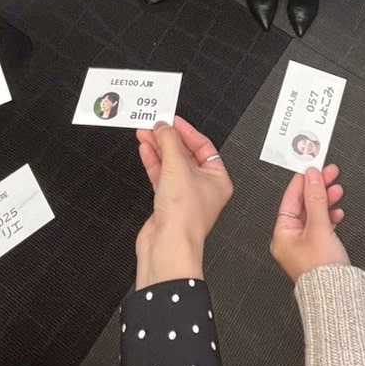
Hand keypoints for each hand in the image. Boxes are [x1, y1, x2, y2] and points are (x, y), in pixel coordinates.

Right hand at [134, 118, 233, 287]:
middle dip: (169, 139)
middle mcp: (203, 187)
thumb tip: (164, 127)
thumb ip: (170, 143)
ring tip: (146, 133)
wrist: (168, 245)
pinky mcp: (168, 202)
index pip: (204, 146)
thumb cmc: (185, 217)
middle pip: (186, 154)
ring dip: (158, 148)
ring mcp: (185, 196)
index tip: (173, 120)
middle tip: (156, 125)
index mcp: (218, 179)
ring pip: (171, 164)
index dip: (187, 131)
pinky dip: (153, 162)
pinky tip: (146, 150)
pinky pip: (161, 176)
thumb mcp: (178, 167)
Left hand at [269, 164, 346, 281]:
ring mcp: (304, 246)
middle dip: (317, 189)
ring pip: (313, 215)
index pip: (290, 199)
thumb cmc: (322, 271)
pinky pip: (321, 226)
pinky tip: (337, 212)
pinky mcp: (317, 251)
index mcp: (282, 235)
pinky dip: (329, 216)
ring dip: (325, 201)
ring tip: (336, 189)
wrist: (338, 296)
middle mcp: (290, 240)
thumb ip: (316, 199)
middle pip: (303, 206)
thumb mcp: (319, 227)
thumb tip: (312, 178)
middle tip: (329, 174)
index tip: (312, 168)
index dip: (302, 182)